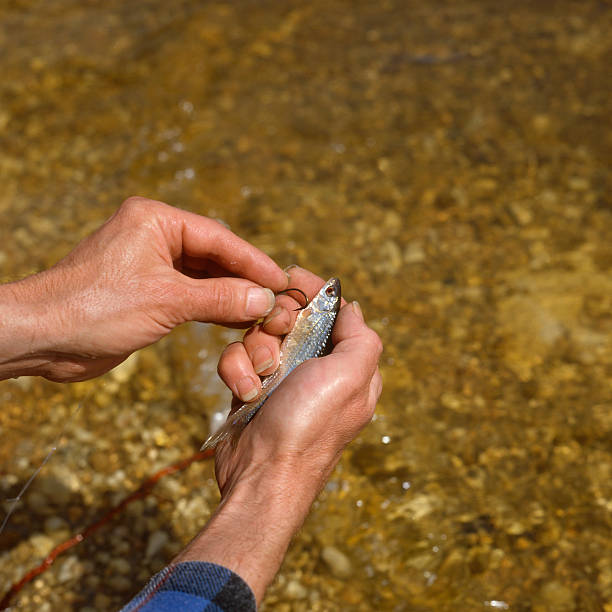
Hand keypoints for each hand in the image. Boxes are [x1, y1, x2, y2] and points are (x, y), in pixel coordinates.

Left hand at [0, 197, 287, 381]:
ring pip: (203, 276)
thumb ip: (219, 298)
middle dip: (245, 279)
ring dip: (231, 294)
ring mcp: (149, 264)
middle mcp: (154, 236)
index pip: (219, 238)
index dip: (254, 261)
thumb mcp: (166, 301)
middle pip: (214, 255)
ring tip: (263, 311)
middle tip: (277, 299)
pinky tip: (236, 318)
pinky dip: (212, 306)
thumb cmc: (93, 308)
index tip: (282, 280)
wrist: (42, 337)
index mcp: (155, 220)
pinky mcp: (145, 291)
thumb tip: (263, 299)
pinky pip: (189, 294)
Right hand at [176, 267, 381, 601]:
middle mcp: (317, 369)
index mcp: (348, 364)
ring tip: (262, 376)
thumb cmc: (311, 427)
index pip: (333, 311)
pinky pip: (238, 358)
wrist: (263, 474)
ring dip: (255, 349)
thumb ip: (361, 337)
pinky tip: (245, 391)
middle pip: (292, 317)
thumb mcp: (351, 377)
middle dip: (279, 322)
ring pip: (260, 334)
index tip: (290, 279)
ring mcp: (282, 378)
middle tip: (278, 334)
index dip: (312, 291)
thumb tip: (351, 307)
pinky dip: (237, 369)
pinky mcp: (252, 387)